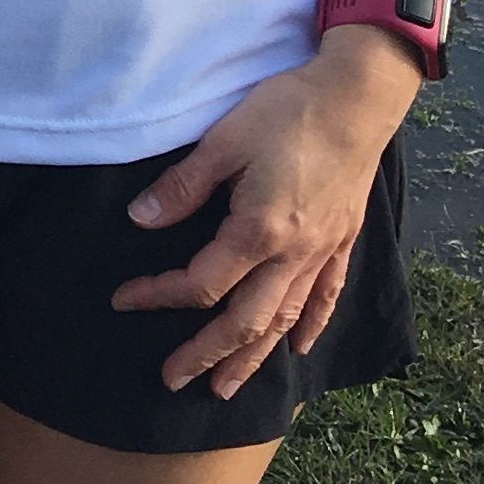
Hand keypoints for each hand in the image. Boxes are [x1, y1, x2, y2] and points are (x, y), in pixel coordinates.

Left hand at [108, 35, 413, 395]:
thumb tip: (140, 220)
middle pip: (245, 322)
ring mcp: (323, 251)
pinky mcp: (343, 239)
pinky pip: (327, 296)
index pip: (201, 284)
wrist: (358, 97)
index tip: (125, 298)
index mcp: (259, 231)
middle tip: (173, 380)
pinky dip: (311, 326)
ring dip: (253, 358)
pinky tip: (297, 347)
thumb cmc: (288, 111)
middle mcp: (294, 254)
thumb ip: (183, 186)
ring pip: (285, 320)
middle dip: (206, 355)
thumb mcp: (224, 141)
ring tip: (226, 386)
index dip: (159, 295)